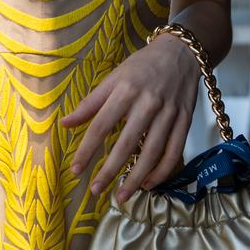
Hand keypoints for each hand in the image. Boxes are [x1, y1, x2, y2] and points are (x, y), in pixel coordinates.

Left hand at [59, 34, 200, 200]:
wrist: (180, 53)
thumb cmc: (141, 67)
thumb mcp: (113, 78)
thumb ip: (90, 104)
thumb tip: (64, 124)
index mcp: (125, 90)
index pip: (101, 125)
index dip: (87, 149)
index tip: (76, 169)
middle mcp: (147, 103)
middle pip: (126, 143)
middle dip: (110, 170)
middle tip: (95, 190)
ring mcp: (168, 113)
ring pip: (152, 152)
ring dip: (136, 177)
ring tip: (121, 196)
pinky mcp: (185, 121)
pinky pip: (173, 152)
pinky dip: (162, 171)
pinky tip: (148, 184)